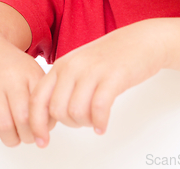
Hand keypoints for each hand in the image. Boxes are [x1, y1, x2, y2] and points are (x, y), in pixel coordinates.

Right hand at [0, 32, 44, 147]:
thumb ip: (40, 91)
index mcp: (29, 71)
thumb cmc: (7, 63)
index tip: (44, 134)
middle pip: (24, 118)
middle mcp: (10, 77)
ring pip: (3, 123)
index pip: (42, 106)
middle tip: (27, 140)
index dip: (44, 125)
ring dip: (10, 139)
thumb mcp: (29, 68)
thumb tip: (49, 124)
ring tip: (13, 140)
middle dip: (28, 136)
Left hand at [29, 19, 165, 147]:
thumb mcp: (80, 64)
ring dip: (85, 123)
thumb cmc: (113, 55)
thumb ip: (63, 84)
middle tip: (83, 121)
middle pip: (57, 110)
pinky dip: (99, 122)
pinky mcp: (114, 76)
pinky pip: (99, 108)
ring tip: (95, 120)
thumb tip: (48, 114)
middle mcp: (74, 66)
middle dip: (68, 124)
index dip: (36, 123)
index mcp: (63, 64)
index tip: (41, 139)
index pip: (38, 98)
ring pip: (76, 112)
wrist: (143, 39)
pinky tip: (103, 125)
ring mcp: (93, 70)